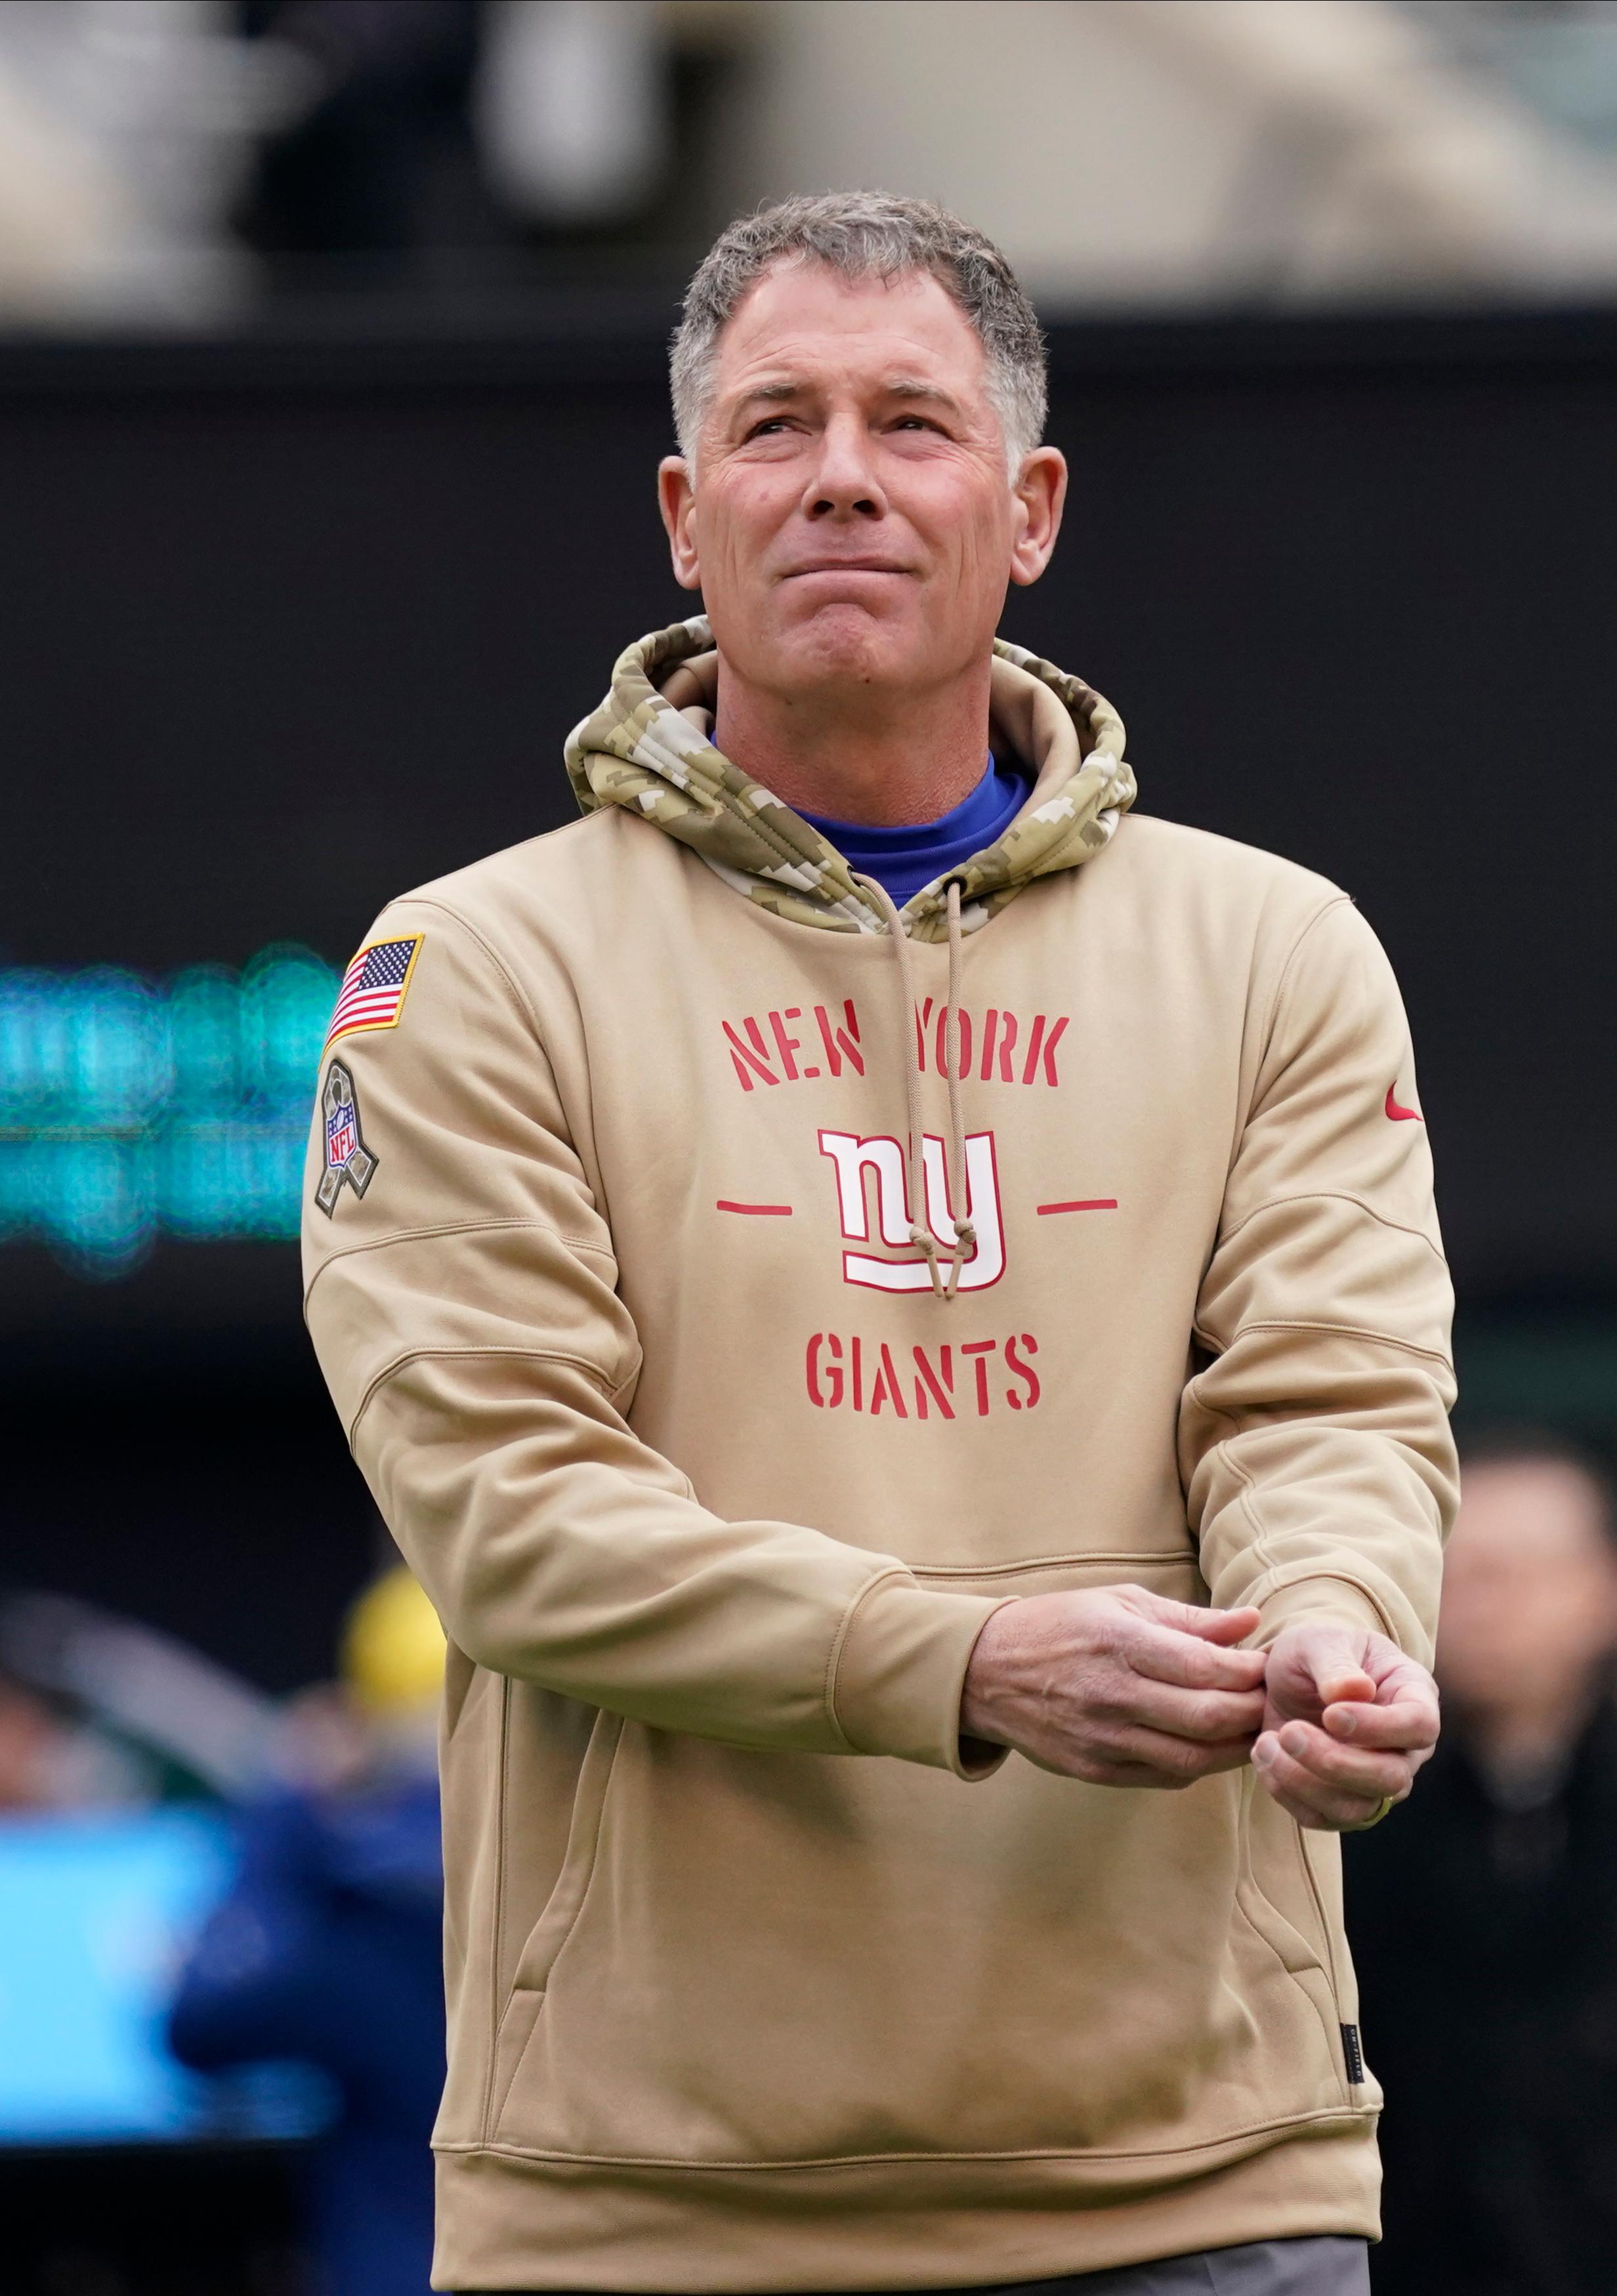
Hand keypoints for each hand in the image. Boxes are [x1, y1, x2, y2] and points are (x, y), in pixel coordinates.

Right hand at [961, 1586, 1266, 1787]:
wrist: (987, 1671)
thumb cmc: (1061, 1626)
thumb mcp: (1120, 1603)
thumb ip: (1188, 1619)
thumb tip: (1250, 1622)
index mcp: (1119, 1641)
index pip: (1205, 1667)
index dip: (1248, 1671)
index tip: (1265, 1665)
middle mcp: (1110, 1693)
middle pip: (1207, 1718)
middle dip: (1252, 1712)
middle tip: (1269, 1701)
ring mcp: (1101, 1738)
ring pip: (1192, 1759)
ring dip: (1234, 1747)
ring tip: (1250, 1729)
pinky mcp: (1093, 1770)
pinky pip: (1164, 1777)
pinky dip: (1198, 1765)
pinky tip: (1209, 1746)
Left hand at [1252, 1622, 1438, 1829]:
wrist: (1288, 1675)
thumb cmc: (1316, 1651)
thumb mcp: (1319, 1641)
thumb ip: (1335, 1664)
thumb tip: (1354, 1691)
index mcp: (1413, 1696)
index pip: (1419, 1726)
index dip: (1378, 1727)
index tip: (1330, 1714)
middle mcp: (1404, 1747)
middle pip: (1392, 1778)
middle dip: (1336, 1762)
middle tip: (1290, 1732)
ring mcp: (1375, 1779)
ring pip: (1357, 1808)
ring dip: (1306, 1783)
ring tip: (1266, 1743)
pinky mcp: (1341, 1801)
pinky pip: (1322, 1818)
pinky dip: (1287, 1794)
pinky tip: (1264, 1757)